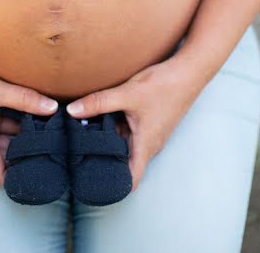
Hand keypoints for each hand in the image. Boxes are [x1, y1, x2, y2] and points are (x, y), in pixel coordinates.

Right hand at [0, 48, 60, 186]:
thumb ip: (26, 100)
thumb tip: (53, 108)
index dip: (16, 179)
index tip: (39, 173)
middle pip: (4, 158)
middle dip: (25, 154)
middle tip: (52, 148)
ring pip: (3, 141)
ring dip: (20, 136)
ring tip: (46, 130)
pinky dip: (12, 125)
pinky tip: (30, 114)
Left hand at [65, 54, 204, 191]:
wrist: (187, 71)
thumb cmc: (163, 86)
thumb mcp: (127, 94)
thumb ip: (99, 103)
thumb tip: (72, 111)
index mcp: (145, 146)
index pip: (131, 180)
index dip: (113, 187)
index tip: (92, 185)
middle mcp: (148, 144)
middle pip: (123, 162)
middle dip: (103, 161)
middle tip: (78, 157)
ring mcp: (148, 133)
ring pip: (123, 145)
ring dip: (108, 142)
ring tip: (82, 137)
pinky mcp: (147, 122)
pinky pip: (127, 132)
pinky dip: (114, 129)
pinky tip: (99, 118)